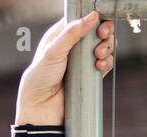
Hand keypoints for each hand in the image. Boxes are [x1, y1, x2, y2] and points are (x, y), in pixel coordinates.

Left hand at [15, 12, 115, 126]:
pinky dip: (106, 63)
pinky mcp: (89, 76)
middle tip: (102, 35)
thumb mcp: (53, 52)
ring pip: (103, 46)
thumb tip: (92, 16)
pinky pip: (104, 64)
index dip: (93, 18)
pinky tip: (100, 66)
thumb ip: (72, 33)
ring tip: (99, 54)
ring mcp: (82, 62)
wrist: (41, 110)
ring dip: (106, 47)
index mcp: (60, 36)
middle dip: (103, 31)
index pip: (81, 19)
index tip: (98, 21)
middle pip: (96, 31)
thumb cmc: (39, 79)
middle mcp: (72, 46)